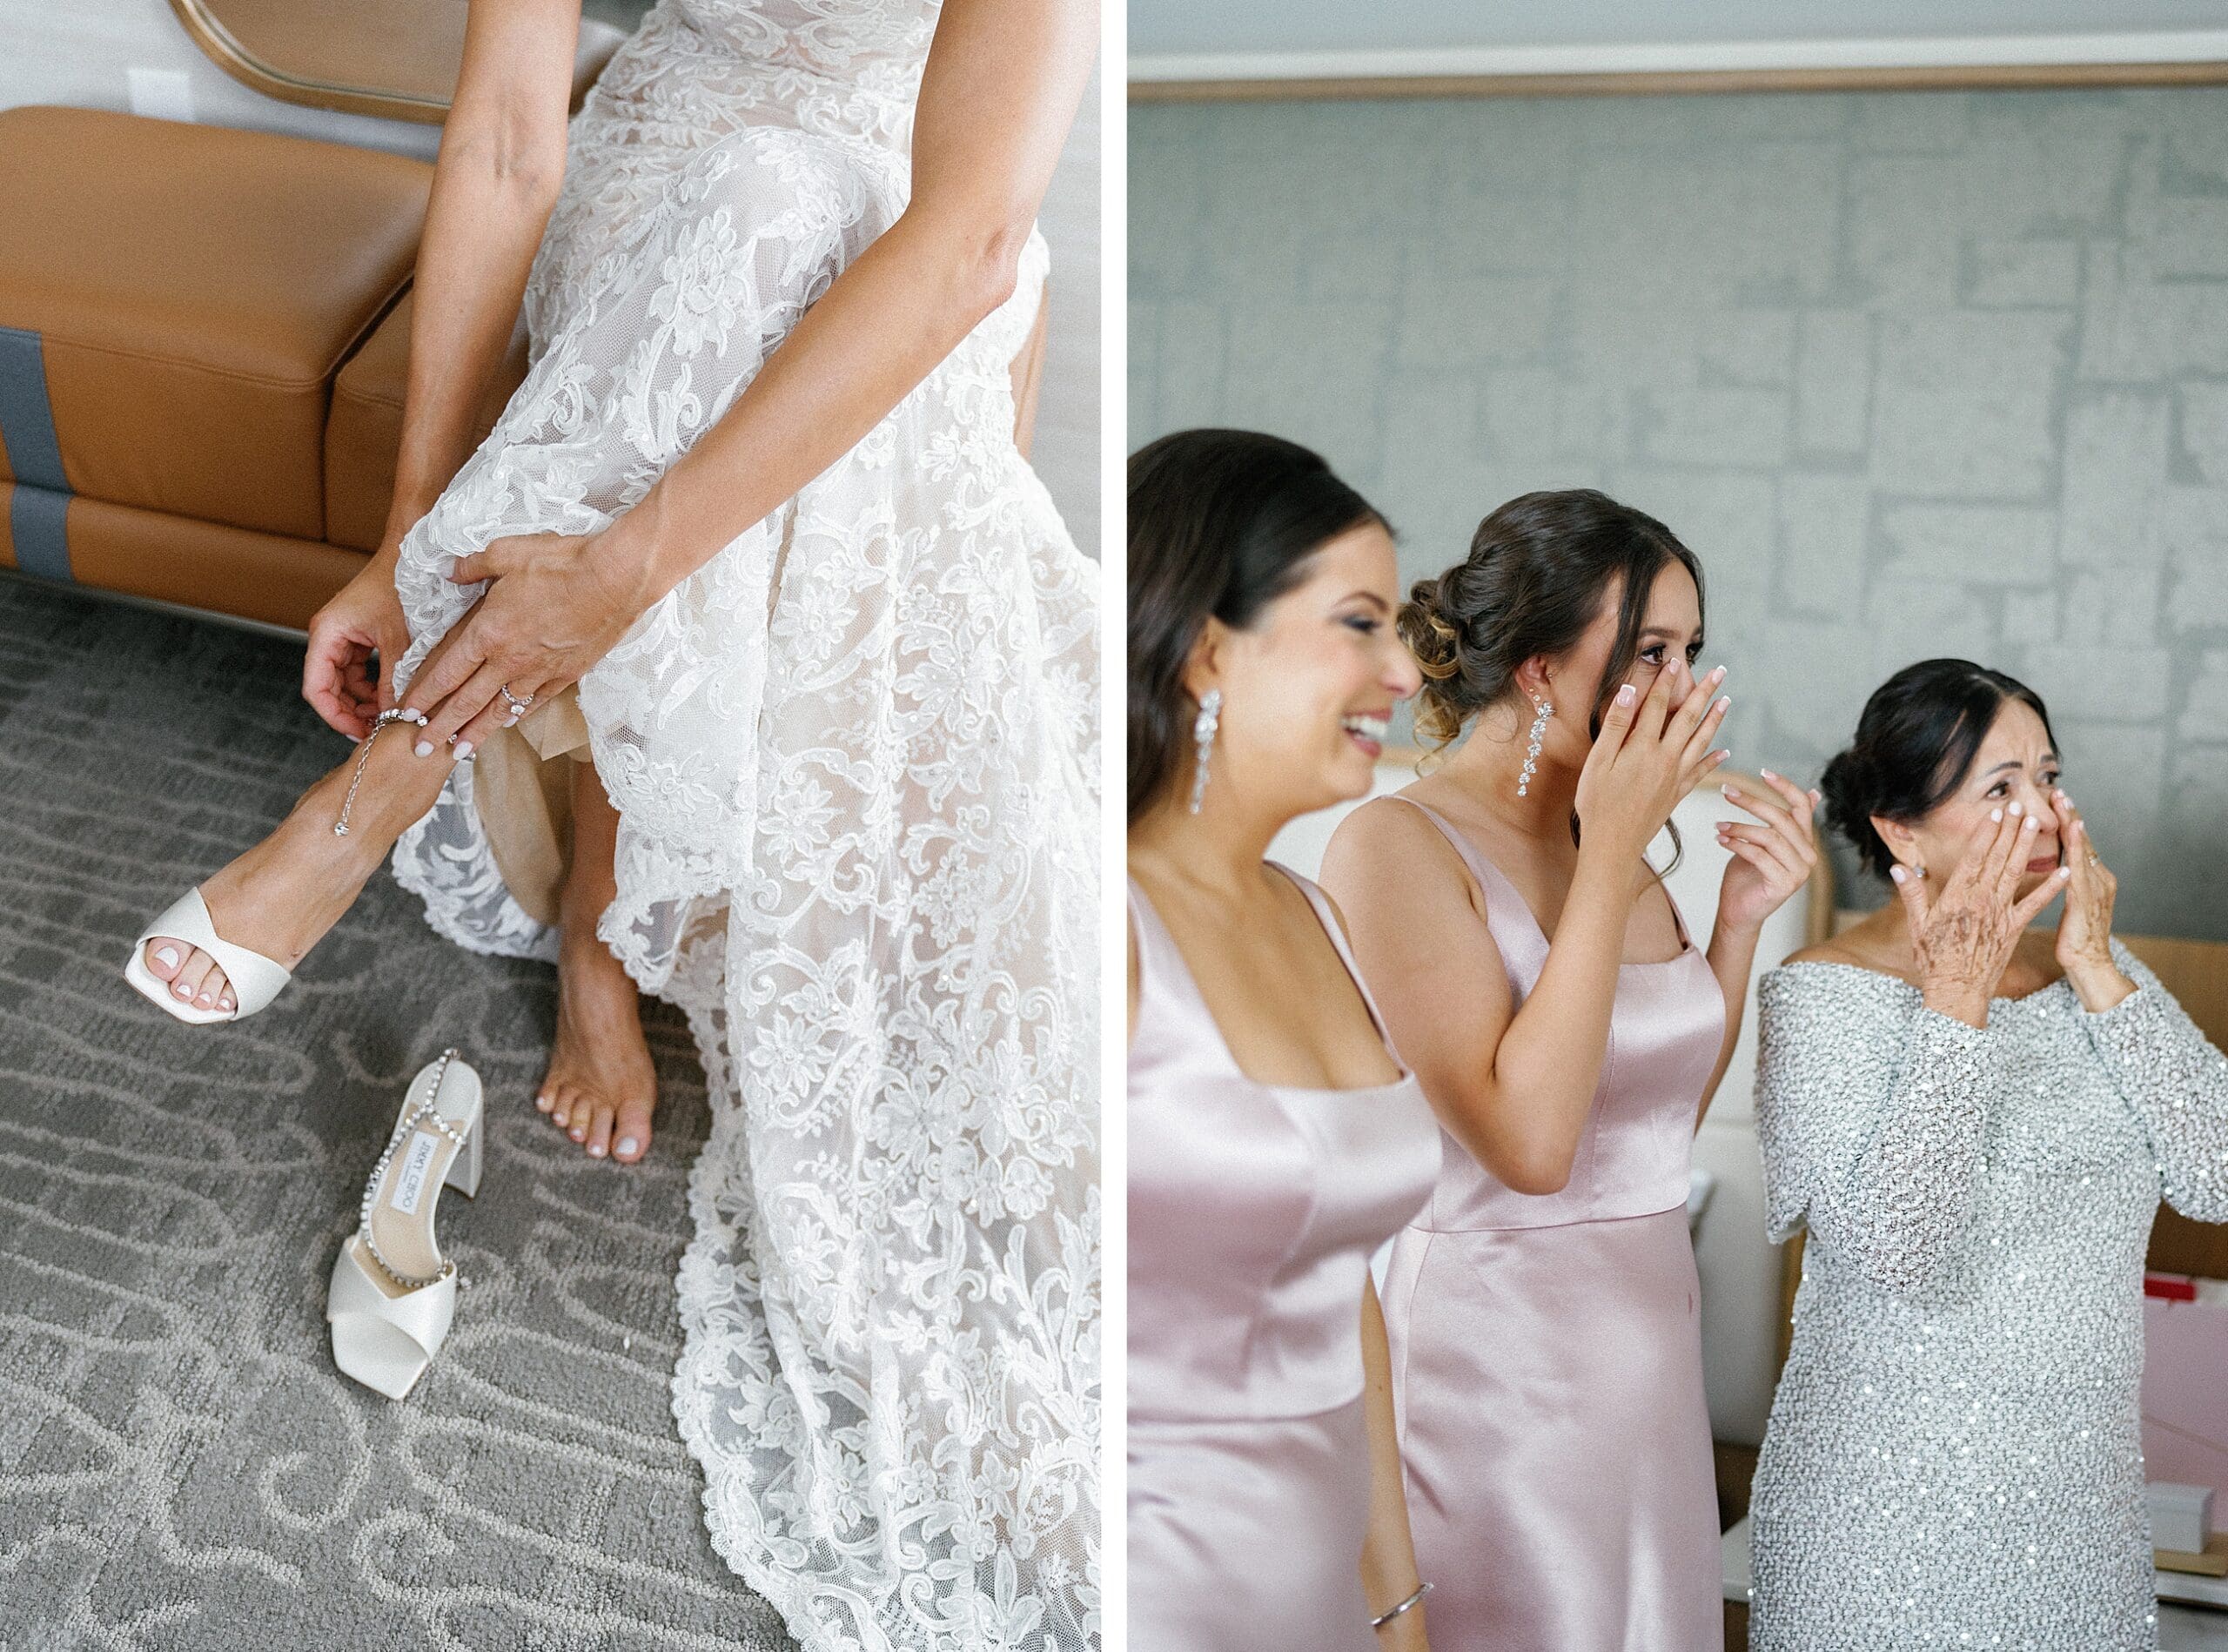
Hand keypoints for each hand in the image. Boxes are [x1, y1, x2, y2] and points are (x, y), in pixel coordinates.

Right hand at [303, 539, 408, 738]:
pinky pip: (358, 670)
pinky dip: (373, 686)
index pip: (317, 688)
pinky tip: (392, 698)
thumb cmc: (403, 587)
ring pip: (344, 681)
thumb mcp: (400, 641)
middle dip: (351, 711)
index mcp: (327, 633)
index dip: (335, 715)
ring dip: (364, 701)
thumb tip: (397, 718)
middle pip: (328, 687)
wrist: (413, 556)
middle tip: (375, 731)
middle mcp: (328, 635)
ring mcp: (342, 636)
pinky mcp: (358, 636)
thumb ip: (395, 681)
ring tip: (388, 717)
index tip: (359, 733)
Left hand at [399, 528, 649, 753]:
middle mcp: (510, 660)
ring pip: (500, 710)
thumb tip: (449, 570)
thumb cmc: (562, 561)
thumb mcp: (506, 551)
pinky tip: (507, 723)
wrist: (617, 579)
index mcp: (489, 632)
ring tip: (458, 751)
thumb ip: (472, 565)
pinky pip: (536, 701)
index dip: (422, 696)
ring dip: (476, 733)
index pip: (446, 673)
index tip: (404, 714)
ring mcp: (541, 671)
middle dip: (439, 728)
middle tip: (420, 748)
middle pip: (467, 703)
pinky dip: (517, 715)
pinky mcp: (568, 674)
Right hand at [1573, 656, 1729, 866]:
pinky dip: (1715, 760)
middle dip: (1704, 692)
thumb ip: (1615, 726)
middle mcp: (1665, 758)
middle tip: (1719, 672)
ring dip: (1715, 719)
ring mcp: (1675, 777)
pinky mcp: (1678, 793)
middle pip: (1688, 718)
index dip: (1665, 682)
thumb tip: (1629, 692)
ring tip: (1726, 700)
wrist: (1613, 845)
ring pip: (1701, 741)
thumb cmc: (1597, 804)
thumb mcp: (1597, 762)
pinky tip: (1724, 752)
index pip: (1657, 705)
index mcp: (1643, 747)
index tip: (1674, 662)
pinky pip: (1701, 771)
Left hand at [1714, 769, 1818, 934]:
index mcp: (1804, 840)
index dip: (1785, 787)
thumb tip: (1814, 792)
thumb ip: (1783, 821)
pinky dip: (1738, 845)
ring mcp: (1799, 872)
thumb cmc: (1748, 874)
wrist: (1739, 911)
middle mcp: (1808, 855)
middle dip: (1751, 802)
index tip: (1762, 772)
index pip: (1801, 806)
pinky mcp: (1784, 885)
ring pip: (1770, 837)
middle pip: (1782, 818)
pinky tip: (1721, 839)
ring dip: (1739, 827)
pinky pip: (1760, 857)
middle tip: (1725, 791)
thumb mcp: (1764, 841)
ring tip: (1718, 825)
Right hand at [1891, 802, 2069, 1026]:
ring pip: (2016, 872)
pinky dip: (2051, 887)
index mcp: (1957, 896)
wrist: (1957, 990)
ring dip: (2026, 847)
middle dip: (2009, 830)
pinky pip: (2035, 904)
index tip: (1995, 813)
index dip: (1986, 833)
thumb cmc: (1934, 958)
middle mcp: (1981, 900)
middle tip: (2019, 805)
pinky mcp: (2014, 928)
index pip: (1974, 857)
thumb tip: (1899, 867)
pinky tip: (2064, 871)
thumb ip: (1913, 893)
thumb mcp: (1917, 924)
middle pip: (1998, 858)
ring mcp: (2000, 914)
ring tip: (2036, 823)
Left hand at [2050, 787, 2132, 1010]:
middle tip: (2059, 790)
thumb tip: (2054, 866)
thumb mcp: (2071, 907)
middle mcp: (2098, 880)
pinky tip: (2073, 836)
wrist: (2091, 967)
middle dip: (2070, 816)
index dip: (2067, 822)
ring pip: (2083, 851)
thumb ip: (2065, 884)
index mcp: (2092, 880)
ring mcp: (2096, 889)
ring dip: (2074, 826)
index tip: (2055, 800)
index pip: (2077, 845)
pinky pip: (2080, 873)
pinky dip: (2078, 853)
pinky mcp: (2087, 903)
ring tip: (2065, 803)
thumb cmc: (2075, 939)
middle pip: (2082, 841)